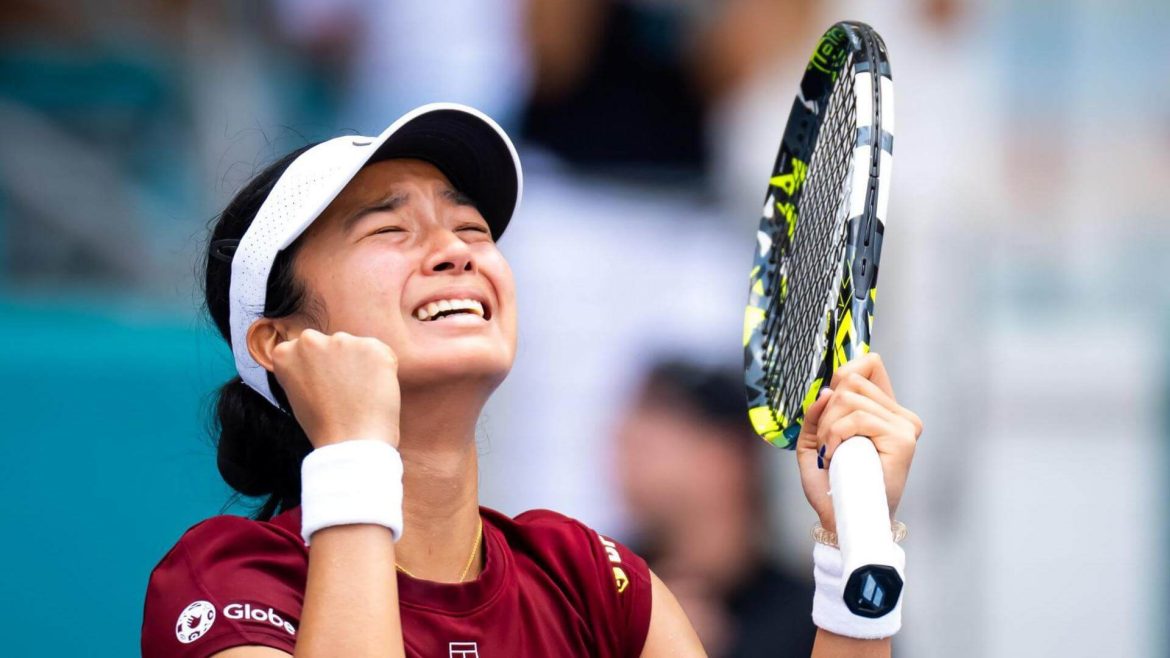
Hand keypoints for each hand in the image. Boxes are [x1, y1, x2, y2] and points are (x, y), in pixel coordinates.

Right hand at [271, 329, 401, 448]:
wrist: (351, 443)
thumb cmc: (326, 426)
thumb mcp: (299, 393)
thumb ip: (306, 369)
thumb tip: (324, 358)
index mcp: (286, 352)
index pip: (308, 349)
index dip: (320, 371)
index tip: (323, 389)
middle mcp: (310, 341)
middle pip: (333, 344)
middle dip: (340, 362)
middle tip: (344, 393)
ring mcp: (341, 341)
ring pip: (357, 348)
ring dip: (362, 365)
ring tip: (359, 396)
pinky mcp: (371, 346)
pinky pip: (382, 354)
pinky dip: (383, 370)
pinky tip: (375, 392)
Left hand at [796, 353, 921, 532]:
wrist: (844, 520)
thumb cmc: (832, 484)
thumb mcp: (815, 440)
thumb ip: (818, 412)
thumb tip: (826, 391)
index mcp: (884, 411)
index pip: (870, 363)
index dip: (843, 373)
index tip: (827, 403)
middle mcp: (899, 414)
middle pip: (851, 379)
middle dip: (826, 410)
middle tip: (826, 443)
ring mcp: (904, 425)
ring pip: (850, 396)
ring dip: (828, 426)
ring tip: (830, 453)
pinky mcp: (902, 438)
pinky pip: (857, 417)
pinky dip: (835, 435)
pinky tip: (835, 456)